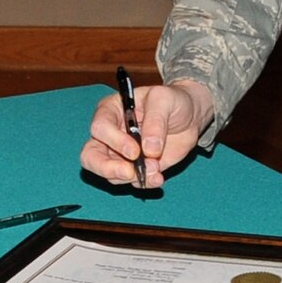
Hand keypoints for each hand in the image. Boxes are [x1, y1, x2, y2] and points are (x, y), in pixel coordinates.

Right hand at [81, 79, 213, 189]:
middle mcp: (110, 134)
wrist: (190, 116)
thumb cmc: (172, 101)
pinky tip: (158, 177)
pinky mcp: (135, 168)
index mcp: (111, 111)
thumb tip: (149, 150)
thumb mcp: (165, 100)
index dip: (114, 142)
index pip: (99, 128)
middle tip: (129, 173)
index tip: (135, 151)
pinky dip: (144, 183)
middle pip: (91, 156)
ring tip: (156, 168)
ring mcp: (120, 154)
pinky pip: (131, 182)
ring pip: (110, 174)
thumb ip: (156, 122)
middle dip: (107, 168)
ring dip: (132, 177)